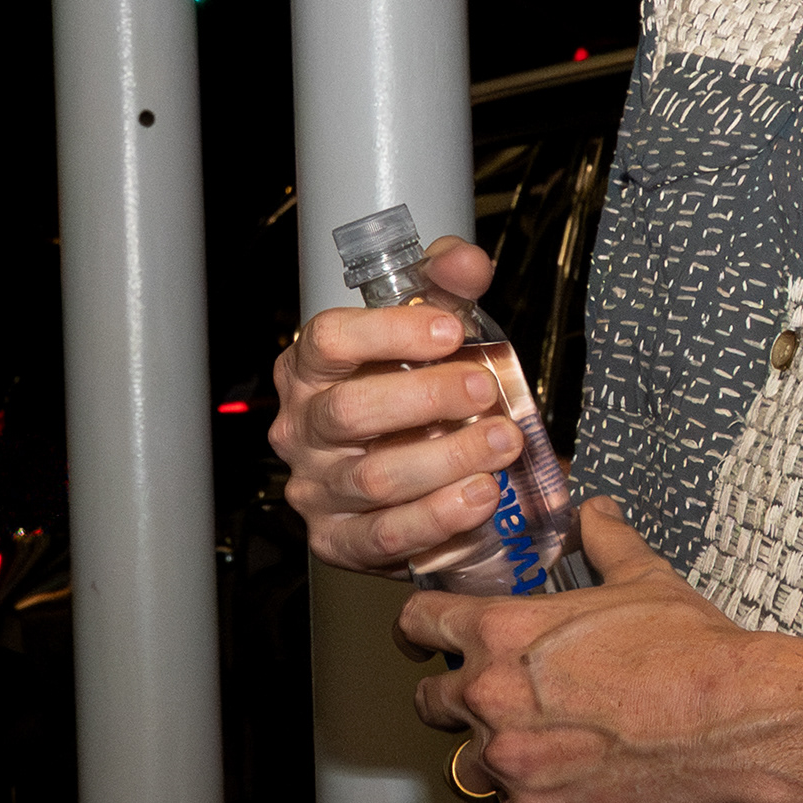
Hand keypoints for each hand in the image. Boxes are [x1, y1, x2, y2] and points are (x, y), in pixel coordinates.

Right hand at [267, 234, 523, 572]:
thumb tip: (467, 263)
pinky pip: (382, 536)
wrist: (399, 470)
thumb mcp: (423, 330)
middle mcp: (302, 428)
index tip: (450, 329)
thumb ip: (445, 287)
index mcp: (309, 369)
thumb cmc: (404, 391)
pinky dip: (436, 519)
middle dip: (426, 398)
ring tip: (501, 444)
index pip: (328, 340)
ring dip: (446, 460)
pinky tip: (477, 498)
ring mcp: (315, 488)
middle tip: (484, 389)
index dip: (390, 332)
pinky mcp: (336, 539)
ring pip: (373, 479)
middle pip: (350, 412)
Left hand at [402, 499, 802, 802]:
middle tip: (494, 707)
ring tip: (526, 761)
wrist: (739, 719)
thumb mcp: (644, 578)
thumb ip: (606, 541)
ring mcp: (510, 761)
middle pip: (429, 701)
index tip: (420, 641)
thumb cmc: (693, 649)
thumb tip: (597, 511)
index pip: (418, 622)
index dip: (417, 630)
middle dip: (454, 703)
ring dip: (487, 767)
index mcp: (503, 631)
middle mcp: (490, 695)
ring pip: (460, 769)